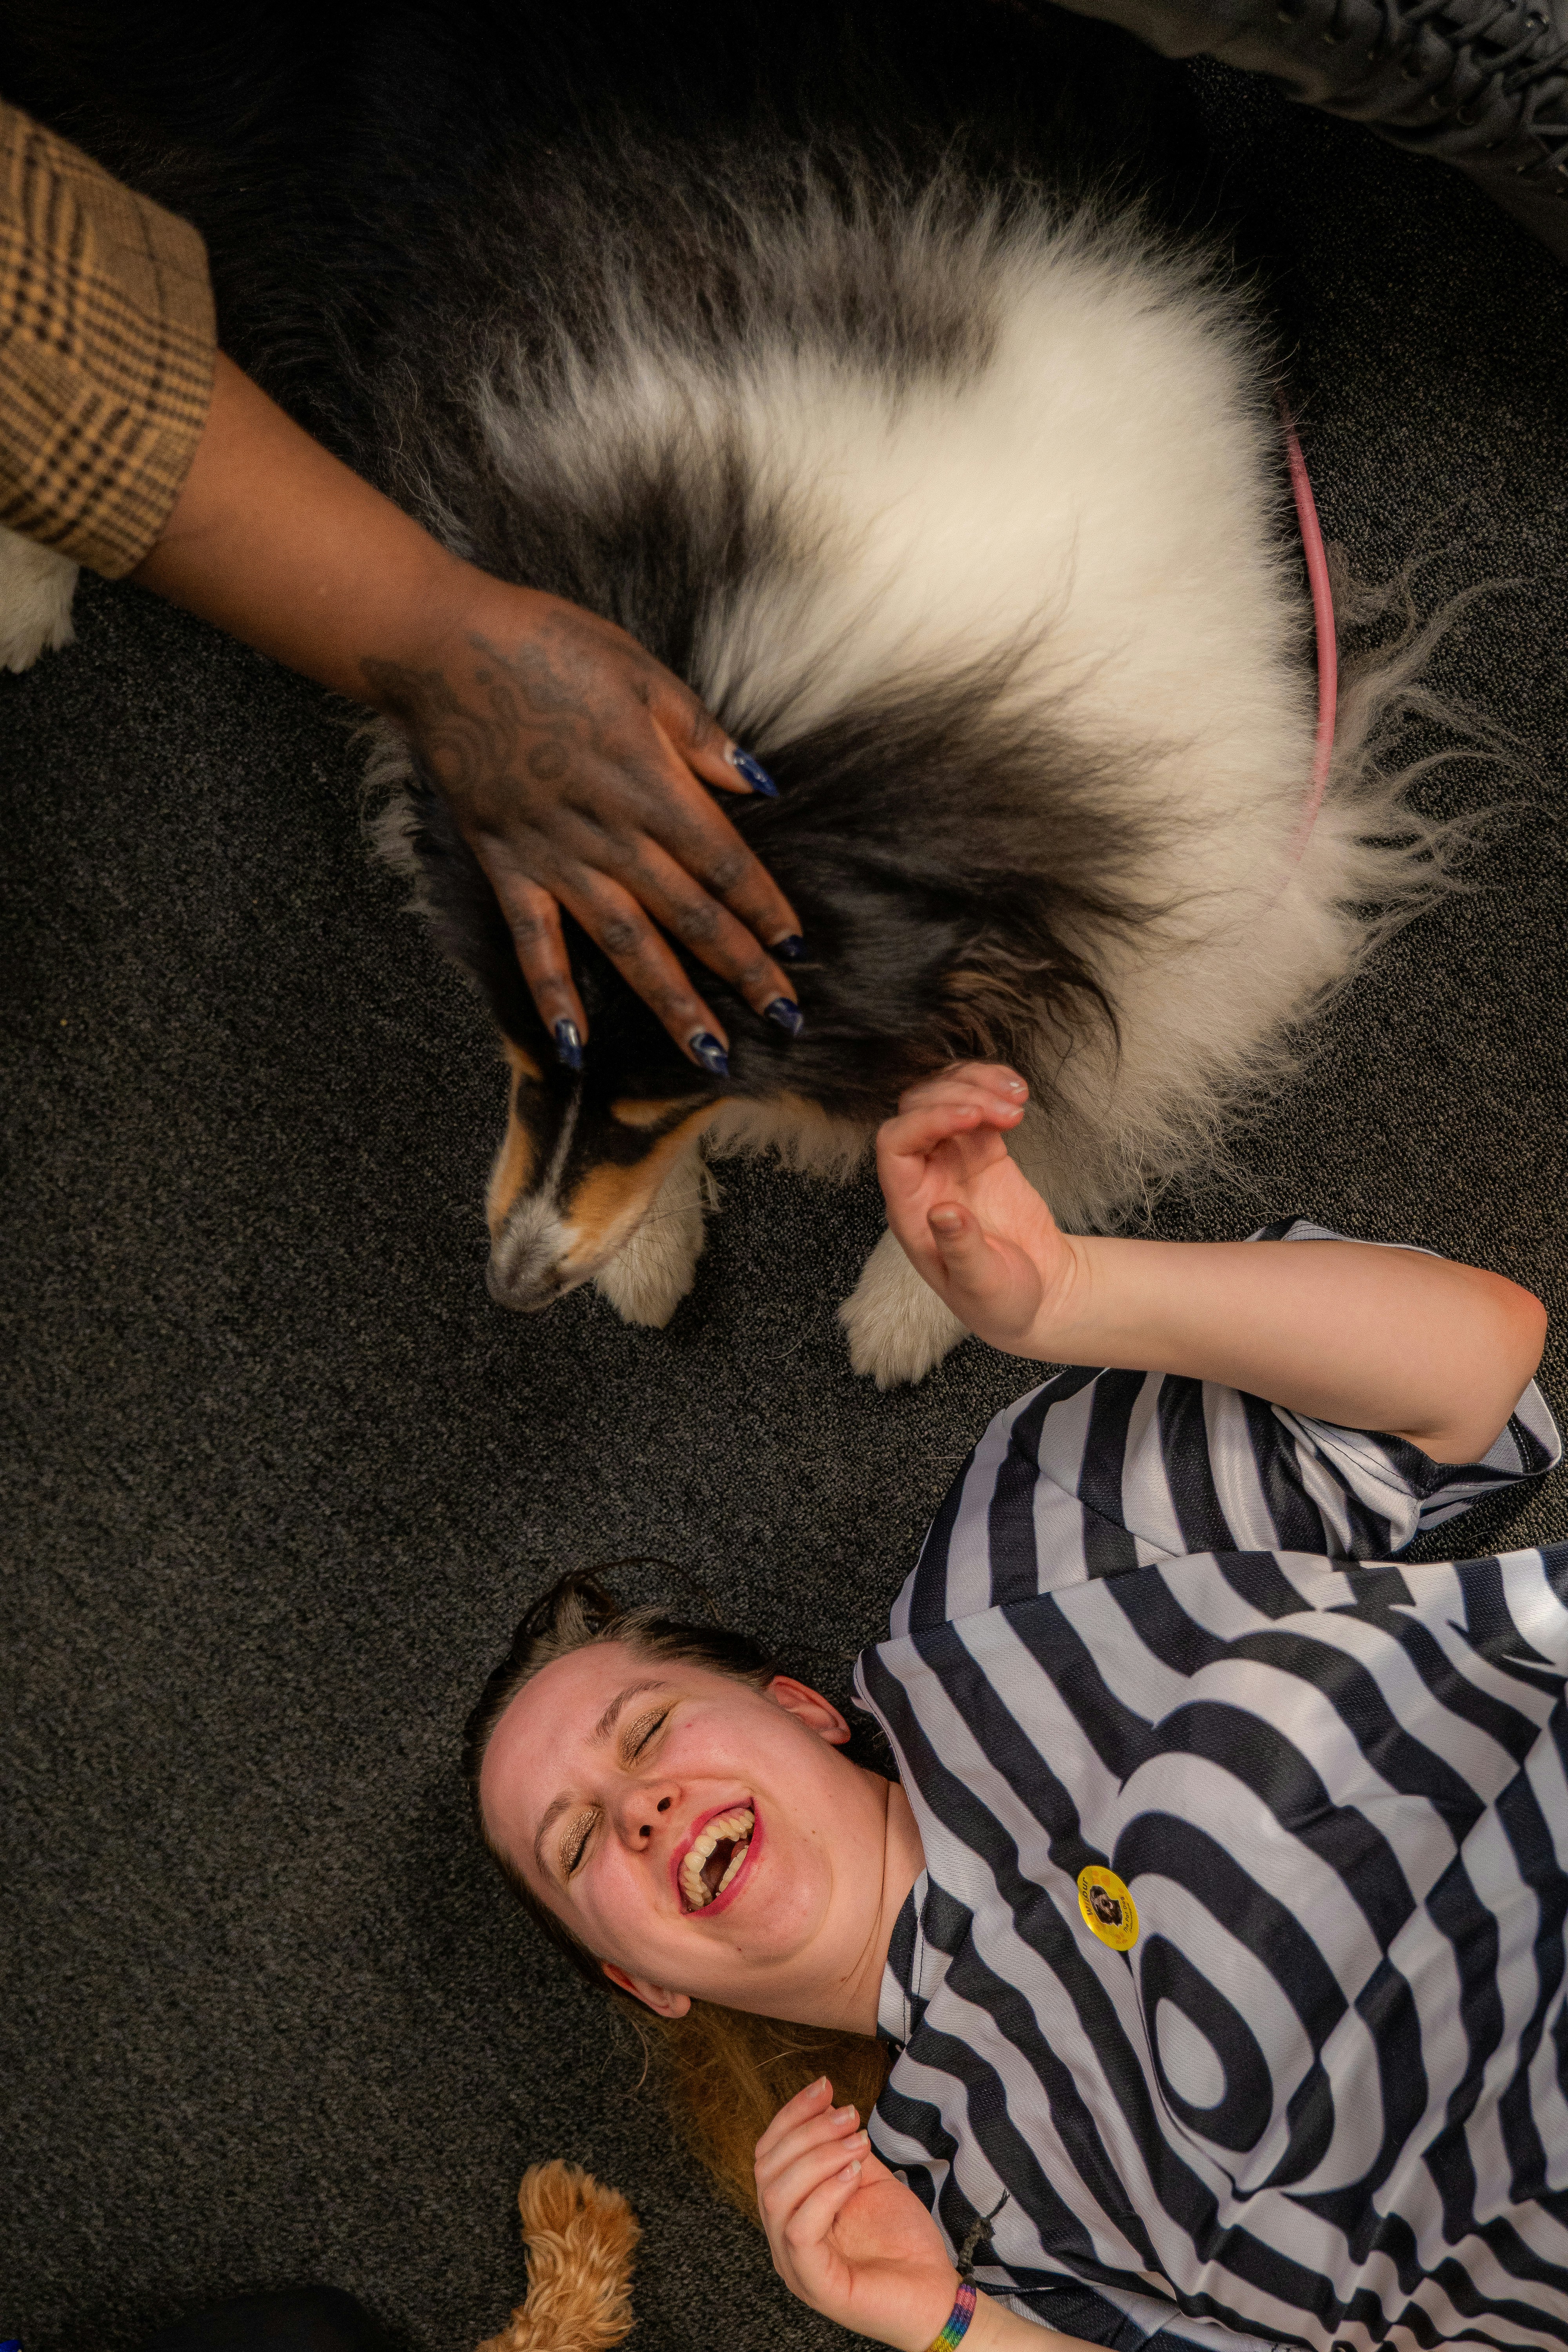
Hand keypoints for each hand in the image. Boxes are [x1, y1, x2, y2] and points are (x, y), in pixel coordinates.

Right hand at [132, 353, 803, 1074]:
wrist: (442, 648)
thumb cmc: (547, 645)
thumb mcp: (640, 671)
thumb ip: (700, 737)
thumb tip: (760, 787)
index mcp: (650, 782)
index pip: (724, 862)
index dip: (764, 909)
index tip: (797, 950)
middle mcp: (608, 832)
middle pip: (689, 915)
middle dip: (741, 970)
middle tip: (784, 1020)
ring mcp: (554, 857)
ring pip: (626, 945)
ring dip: (671, 1003)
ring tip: (710, 1055)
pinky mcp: (506, 867)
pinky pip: (533, 946)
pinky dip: (553, 998)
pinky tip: (575, 1049)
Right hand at [755, 2079, 960, 2350]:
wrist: (936, 2294)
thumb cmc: (901, 2241)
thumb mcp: (868, 2179)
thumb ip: (843, 2148)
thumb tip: (826, 2103)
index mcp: (791, 2211)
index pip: (768, 2155)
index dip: (790, 2115)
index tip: (823, 2086)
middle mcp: (783, 2239)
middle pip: (767, 2170)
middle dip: (807, 2130)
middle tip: (850, 2114)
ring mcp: (795, 2265)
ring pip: (776, 2197)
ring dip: (818, 2157)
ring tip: (858, 2142)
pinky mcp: (816, 2285)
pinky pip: (799, 2232)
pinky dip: (824, 2193)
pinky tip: (854, 2175)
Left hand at [876, 1064, 1078, 1354]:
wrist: (1039, 1297)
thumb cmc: (1001, 1301)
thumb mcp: (982, 1285)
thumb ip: (960, 1249)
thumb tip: (940, 1212)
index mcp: (909, 1210)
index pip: (895, 1145)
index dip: (925, 1121)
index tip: (972, 1117)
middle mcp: (923, 1178)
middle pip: (918, 1110)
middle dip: (960, 1097)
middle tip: (1009, 1111)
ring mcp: (952, 1161)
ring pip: (946, 1097)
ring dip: (978, 1085)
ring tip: (1019, 1100)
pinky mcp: (982, 1153)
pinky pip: (978, 1107)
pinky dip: (995, 1091)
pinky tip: (1020, 1096)